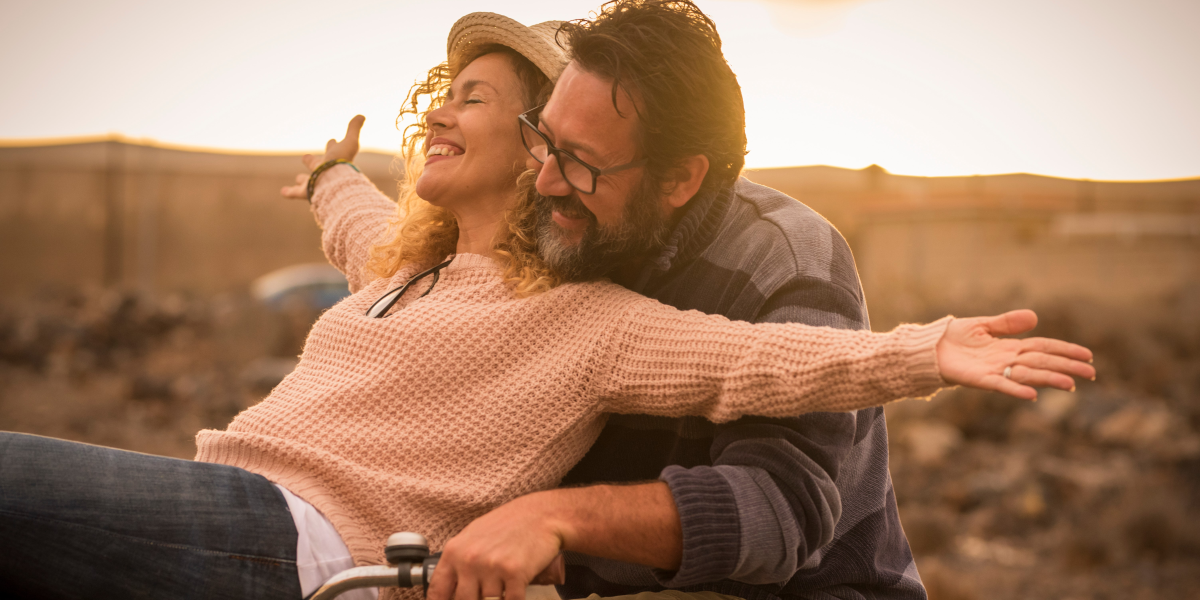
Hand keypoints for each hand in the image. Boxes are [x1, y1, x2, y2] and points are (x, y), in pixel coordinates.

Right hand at [280, 115, 364, 198]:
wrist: (334, 183)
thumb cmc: (341, 162)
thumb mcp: (350, 142)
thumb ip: (354, 129)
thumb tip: (362, 116)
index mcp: (333, 160)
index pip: (333, 150)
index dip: (332, 145)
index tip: (332, 139)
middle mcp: (324, 172)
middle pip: (317, 166)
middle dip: (313, 162)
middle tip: (306, 157)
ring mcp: (315, 182)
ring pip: (308, 181)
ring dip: (303, 179)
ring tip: (298, 178)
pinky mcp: (306, 192)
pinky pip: (296, 193)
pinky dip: (289, 192)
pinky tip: (283, 192)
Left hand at [428, 493, 566, 599]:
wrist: (540, 514)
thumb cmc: (507, 525)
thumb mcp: (473, 538)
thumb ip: (458, 562)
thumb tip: (448, 591)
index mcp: (454, 551)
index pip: (438, 591)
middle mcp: (470, 559)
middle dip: (476, 599)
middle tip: (485, 593)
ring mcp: (492, 566)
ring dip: (497, 598)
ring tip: (503, 587)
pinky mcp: (515, 573)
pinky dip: (514, 599)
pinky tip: (515, 591)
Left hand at [936, 309, 1094, 399]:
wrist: (929, 348)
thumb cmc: (955, 338)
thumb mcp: (983, 325)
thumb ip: (1007, 323)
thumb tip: (1034, 317)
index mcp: (1010, 347)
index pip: (1044, 348)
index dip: (1065, 351)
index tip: (1087, 356)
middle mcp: (1007, 360)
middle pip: (1042, 362)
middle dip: (1066, 367)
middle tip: (1091, 373)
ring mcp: (995, 371)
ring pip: (1028, 375)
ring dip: (1048, 379)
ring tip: (1070, 384)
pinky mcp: (980, 379)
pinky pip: (1001, 385)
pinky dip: (1016, 389)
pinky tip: (1032, 395)